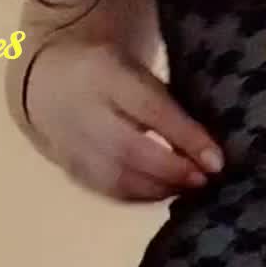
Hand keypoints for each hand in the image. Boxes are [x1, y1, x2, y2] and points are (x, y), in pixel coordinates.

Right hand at [24, 37, 224, 201]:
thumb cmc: (112, 75)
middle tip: (205, 180)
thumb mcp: (137, 70)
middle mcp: (84, 112)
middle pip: (131, 150)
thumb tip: (211, 147)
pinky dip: (144, 197)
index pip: (150, 108)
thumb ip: (168, 102)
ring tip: (191, 188)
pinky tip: (167, 193)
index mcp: (104, 74)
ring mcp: (74, 146)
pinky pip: (112, 192)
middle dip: (173, 170)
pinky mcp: (74, 172)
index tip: (217, 160)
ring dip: (162, 188)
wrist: (48, 85)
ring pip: (120, 178)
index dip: (185, 137)